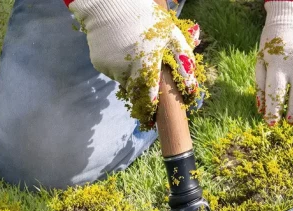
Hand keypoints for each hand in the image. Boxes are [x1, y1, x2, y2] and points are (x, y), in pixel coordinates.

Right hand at [69, 0, 201, 127]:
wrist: (110, 4)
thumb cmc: (146, 17)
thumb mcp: (171, 34)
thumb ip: (183, 59)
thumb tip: (193, 84)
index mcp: (147, 65)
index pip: (151, 97)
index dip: (153, 109)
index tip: (154, 118)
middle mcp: (127, 71)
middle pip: (136, 94)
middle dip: (142, 99)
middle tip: (146, 102)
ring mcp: (111, 68)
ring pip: (124, 82)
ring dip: (131, 79)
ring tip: (135, 61)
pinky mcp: (99, 63)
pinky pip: (112, 71)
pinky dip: (118, 67)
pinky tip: (121, 52)